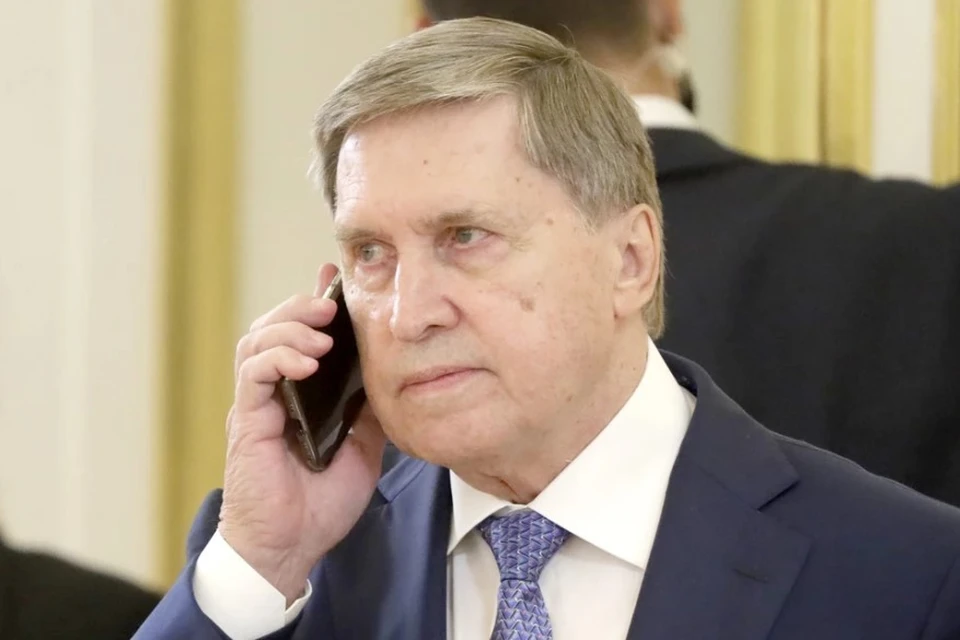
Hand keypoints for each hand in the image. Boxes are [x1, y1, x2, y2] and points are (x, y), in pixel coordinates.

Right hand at [219, 263, 384, 602]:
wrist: (291, 547)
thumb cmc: (320, 503)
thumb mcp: (363, 448)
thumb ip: (370, 410)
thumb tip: (395, 374)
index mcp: (300, 394)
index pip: (300, 335)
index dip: (314, 303)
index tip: (335, 280)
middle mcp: (274, 392)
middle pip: (272, 326)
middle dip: (300, 306)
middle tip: (329, 302)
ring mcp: (257, 404)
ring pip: (257, 340)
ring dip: (289, 327)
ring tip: (322, 333)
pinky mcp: (248, 420)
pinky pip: (253, 373)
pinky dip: (278, 358)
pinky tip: (307, 363)